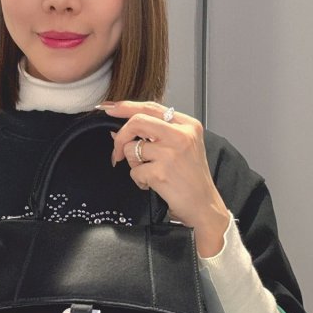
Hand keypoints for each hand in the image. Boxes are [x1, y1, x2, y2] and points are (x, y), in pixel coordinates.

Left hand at [100, 101, 229, 257]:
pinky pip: (134, 171)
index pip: (151, 107)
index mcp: (187, 125)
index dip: (126, 107)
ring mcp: (171, 153)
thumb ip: (155, 134)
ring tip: (150, 172)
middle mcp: (181, 135)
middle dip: (121, 136)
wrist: (203, 205)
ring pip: (132, 148)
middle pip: (137, 121)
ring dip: (134, 164)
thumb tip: (119, 130)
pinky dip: (139, 180)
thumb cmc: (192, 178)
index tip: (109, 108)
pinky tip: (153, 184)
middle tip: (117, 151)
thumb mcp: (182, 147)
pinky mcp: (161, 172)